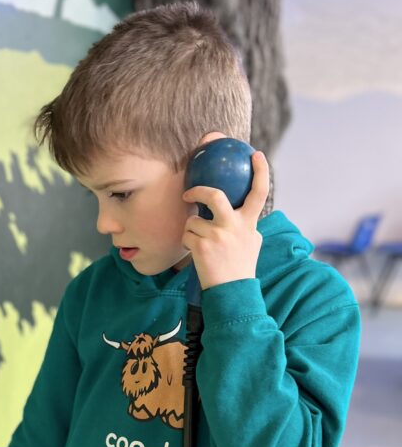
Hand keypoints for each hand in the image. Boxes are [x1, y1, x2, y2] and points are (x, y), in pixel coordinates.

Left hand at [181, 133, 269, 289]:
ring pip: (193, 220)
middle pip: (215, 195)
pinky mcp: (202, 246)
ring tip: (201, 244)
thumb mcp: (252, 242)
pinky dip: (188, 242)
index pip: (260, 192)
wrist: (232, 292)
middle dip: (198, 191)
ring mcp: (218, 235)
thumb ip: (246, 224)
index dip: (260, 171)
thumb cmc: (240, 266)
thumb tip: (241, 210)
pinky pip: (186, 234)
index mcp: (249, 223)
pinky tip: (197, 254)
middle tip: (189, 193)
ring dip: (192, 230)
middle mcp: (235, 226)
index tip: (255, 155)